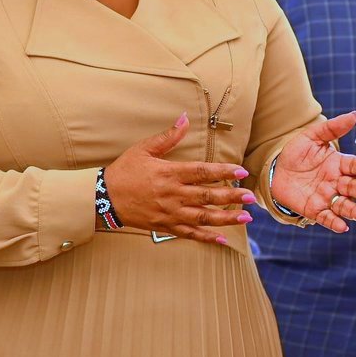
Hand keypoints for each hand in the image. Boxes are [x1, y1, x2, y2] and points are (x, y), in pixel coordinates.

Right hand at [104, 114, 255, 244]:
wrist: (105, 197)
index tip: (241, 172)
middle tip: (251, 198)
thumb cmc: (124, 171)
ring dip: (225, 218)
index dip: (224, 172)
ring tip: (245, 218)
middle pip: (208, 196)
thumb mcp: (143, 149)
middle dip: (232, 197)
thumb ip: (167, 136)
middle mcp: (173, 195)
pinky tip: (221, 239)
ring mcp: (170, 213)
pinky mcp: (165, 226)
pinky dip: (206, 237)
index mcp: (170, 173)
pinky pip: (189, 233)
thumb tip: (184, 117)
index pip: (203, 172)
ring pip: (203, 217)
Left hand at [268, 113, 355, 232]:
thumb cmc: (296, 153)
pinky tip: (342, 227)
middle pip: (353, 188)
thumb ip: (332, 128)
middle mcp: (336, 182)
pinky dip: (334, 223)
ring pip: (343, 205)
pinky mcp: (314, 210)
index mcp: (338, 164)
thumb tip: (354, 114)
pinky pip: (326, 218)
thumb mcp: (311, 137)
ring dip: (354, 211)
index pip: (354, 166)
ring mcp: (326, 197)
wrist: (275, 171)